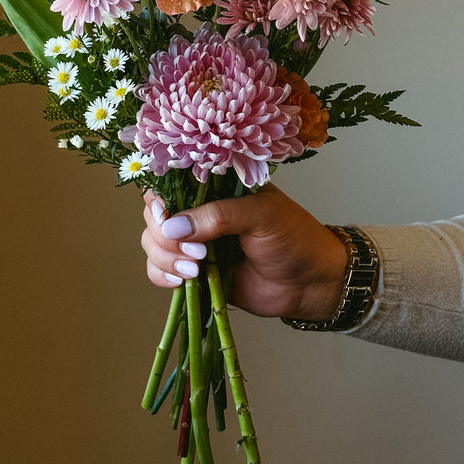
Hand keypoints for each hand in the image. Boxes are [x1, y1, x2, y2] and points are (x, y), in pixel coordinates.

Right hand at [141, 184, 349, 321]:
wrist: (310, 283)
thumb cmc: (294, 238)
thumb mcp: (261, 215)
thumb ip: (218, 216)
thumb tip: (172, 227)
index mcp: (215, 187)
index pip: (169, 181)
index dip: (158, 197)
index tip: (163, 214)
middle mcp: (199, 212)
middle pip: (154, 215)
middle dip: (165, 236)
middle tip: (198, 253)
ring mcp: (194, 242)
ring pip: (153, 244)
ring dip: (165, 258)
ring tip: (198, 269)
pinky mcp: (194, 271)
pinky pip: (159, 271)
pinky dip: (162, 276)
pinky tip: (184, 281)